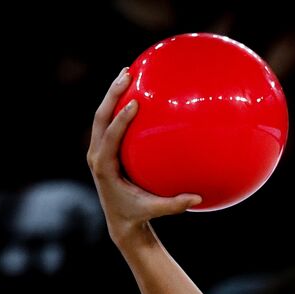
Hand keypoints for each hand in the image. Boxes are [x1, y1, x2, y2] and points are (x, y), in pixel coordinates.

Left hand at [87, 68, 201, 242]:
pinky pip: (109, 122)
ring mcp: (97, 149)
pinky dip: (118, 105)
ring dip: (113, 94)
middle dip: (112, 94)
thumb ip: (175, 205)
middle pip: (100, 117)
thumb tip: (198, 198)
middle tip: (127, 74)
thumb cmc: (138, 215)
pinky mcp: (103, 147)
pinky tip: (135, 90)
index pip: (111, 137)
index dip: (121, 120)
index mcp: (105, 167)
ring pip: (102, 115)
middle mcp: (96, 155)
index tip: (134, 103)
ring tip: (127, 72)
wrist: (119, 221)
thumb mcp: (155, 211)